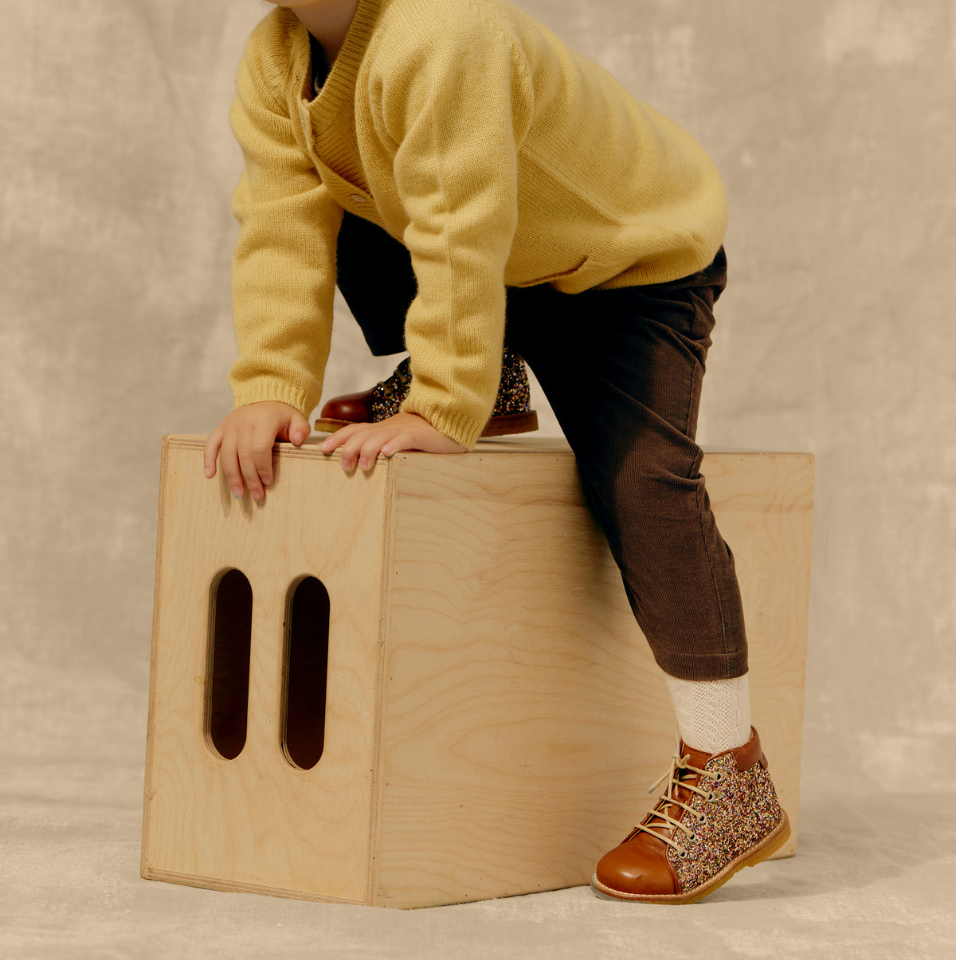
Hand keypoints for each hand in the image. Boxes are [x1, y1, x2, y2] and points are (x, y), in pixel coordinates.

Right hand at [203, 401, 311, 500]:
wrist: (264, 399)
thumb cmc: (281, 416)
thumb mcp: (296, 419)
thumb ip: (301, 429)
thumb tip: (298, 441)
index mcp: (264, 420)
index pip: (260, 448)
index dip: (263, 467)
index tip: (268, 482)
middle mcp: (244, 421)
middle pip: (243, 454)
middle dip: (250, 477)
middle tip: (257, 495)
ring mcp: (230, 425)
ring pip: (227, 453)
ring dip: (232, 475)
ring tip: (238, 493)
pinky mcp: (221, 428)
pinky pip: (211, 444)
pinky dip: (208, 460)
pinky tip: (210, 475)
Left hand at [320, 411, 466, 469]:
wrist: (448, 424)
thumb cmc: (421, 439)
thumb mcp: (396, 442)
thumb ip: (380, 449)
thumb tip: (359, 466)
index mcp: (381, 429)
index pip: (354, 430)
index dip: (338, 438)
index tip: (323, 449)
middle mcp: (389, 428)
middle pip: (363, 434)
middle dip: (349, 448)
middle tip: (344, 465)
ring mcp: (404, 430)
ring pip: (380, 436)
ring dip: (369, 450)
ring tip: (364, 464)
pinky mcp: (420, 436)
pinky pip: (405, 438)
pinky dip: (395, 444)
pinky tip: (387, 453)